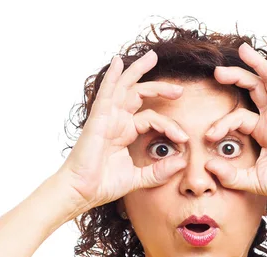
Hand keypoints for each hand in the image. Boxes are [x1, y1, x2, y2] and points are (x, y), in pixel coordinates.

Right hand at [56, 50, 188, 213]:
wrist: (83, 191)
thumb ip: (160, 172)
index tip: (183, 140)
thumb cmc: (104, 185)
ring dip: (139, 71)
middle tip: (179, 90)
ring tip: (153, 57)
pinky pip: (107, 92)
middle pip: (139, 95)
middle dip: (160, 88)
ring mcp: (108, 118)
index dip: (170, 126)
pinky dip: (113, 76)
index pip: (152, 119)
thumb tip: (182, 162)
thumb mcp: (139, 178)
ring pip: (125, 87)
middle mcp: (117, 121)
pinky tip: (118, 62)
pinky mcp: (99, 118)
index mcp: (125, 132)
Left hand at [205, 43, 266, 206]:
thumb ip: (230, 175)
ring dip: (257, 64)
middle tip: (217, 72)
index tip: (208, 136)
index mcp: (263, 130)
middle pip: (254, 88)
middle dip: (236, 76)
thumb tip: (207, 166)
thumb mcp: (251, 179)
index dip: (221, 123)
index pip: (238, 116)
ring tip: (243, 49)